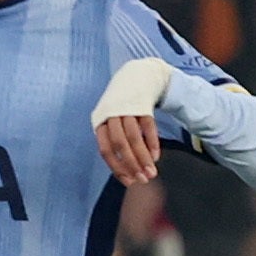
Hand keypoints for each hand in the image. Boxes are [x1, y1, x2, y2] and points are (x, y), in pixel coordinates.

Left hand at [91, 57, 172, 183]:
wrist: (136, 74)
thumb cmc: (122, 104)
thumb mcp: (111, 119)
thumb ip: (114, 140)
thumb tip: (125, 169)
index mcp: (100, 121)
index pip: (105, 149)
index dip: (116, 167)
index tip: (129, 181)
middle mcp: (111, 115)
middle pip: (120, 145)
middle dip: (131, 165)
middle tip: (143, 180)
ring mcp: (127, 108)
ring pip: (134, 137)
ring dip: (143, 158)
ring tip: (152, 172)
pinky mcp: (143, 104)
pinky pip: (147, 126)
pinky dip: (152, 143)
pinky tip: (155, 156)